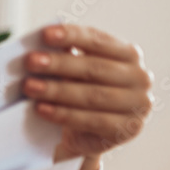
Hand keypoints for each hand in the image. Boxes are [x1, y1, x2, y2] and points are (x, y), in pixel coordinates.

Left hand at [23, 24, 153, 169]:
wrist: (86, 135)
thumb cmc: (78, 94)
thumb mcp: (74, 73)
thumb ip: (66, 58)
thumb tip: (40, 47)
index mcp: (128, 54)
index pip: (98, 40)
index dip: (71, 36)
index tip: (45, 34)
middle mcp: (139, 77)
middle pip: (94, 68)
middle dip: (59, 64)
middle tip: (30, 61)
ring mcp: (138, 105)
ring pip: (92, 95)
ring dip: (57, 90)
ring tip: (29, 86)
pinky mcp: (128, 130)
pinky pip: (92, 121)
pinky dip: (63, 114)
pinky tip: (41, 109)